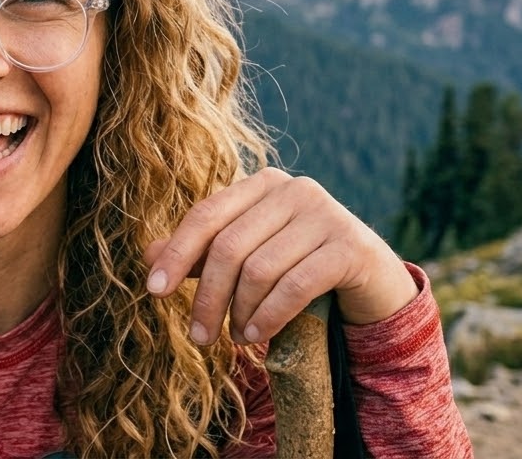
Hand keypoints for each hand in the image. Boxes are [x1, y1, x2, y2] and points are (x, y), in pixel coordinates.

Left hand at [144, 167, 417, 345]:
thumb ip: (201, 254)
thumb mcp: (248, 257)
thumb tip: (148, 255)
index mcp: (262, 184)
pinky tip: (257, 336)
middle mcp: (294, 189)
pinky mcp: (350, 246)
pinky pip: (295, 285)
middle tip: (198, 337)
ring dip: (240, 312)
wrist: (372, 282)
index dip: (176, 254)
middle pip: (229, 246)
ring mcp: (326, 214)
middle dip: (207, 297)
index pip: (206, 215)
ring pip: (259, 269)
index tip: (153, 291)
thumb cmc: (298, 266)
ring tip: (237, 337)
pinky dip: (269, 316)